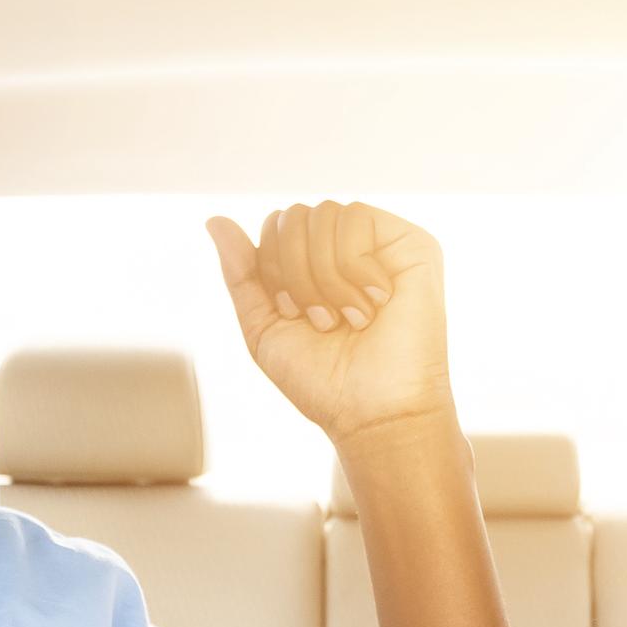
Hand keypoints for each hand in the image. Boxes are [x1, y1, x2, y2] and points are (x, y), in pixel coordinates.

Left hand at [207, 201, 454, 450]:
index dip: (271, 267)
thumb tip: (214, 220)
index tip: (296, 315)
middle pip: (295, 215)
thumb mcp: (264, 327)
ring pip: (323, 214)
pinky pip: (357, 216)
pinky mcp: (412, 244)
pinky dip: (353, 267)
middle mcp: (350, 249)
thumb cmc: (324, 381)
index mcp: (317, 265)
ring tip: (349, 318)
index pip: (275, 226)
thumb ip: (241, 273)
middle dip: (295, 272)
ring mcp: (382, 244)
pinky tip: (375, 303)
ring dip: (324, 276)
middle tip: (322, 320)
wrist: (373, 412)